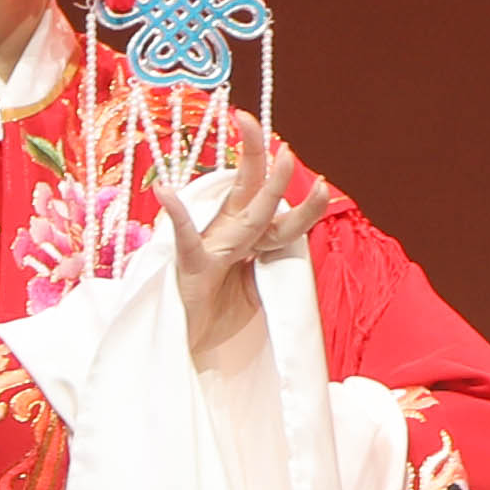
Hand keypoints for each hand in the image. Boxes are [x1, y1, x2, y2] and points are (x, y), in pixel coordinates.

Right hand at [169, 116, 317, 344]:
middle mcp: (230, 234)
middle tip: (289, 147)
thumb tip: (297, 247)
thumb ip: (273, 265)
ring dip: (257, 182)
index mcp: (246, 237)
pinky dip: (179, 216)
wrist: (185, 342)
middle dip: (278, 172)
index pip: (275, 209)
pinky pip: (186, 239)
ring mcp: (211, 246)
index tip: (323, 181)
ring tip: (266, 150)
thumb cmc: (217, 312)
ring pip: (242, 212)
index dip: (302, 199)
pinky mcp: (191, 267)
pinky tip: (167, 192)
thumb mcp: (255, 289)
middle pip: (259, 196)